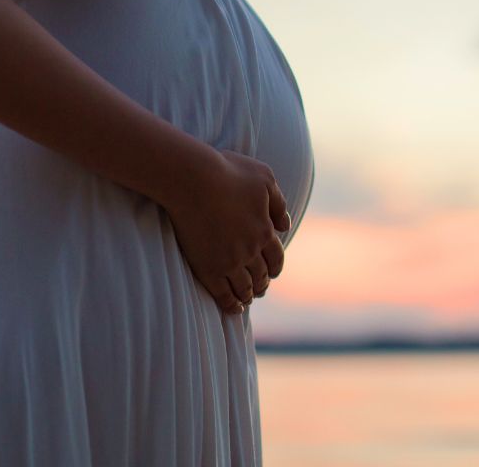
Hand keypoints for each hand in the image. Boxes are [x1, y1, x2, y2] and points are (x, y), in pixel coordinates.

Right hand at [162, 149, 290, 314]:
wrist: (192, 179)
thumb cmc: (227, 171)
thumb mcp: (263, 178)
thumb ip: (278, 203)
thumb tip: (285, 225)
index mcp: (265, 230)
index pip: (276, 257)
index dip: (275, 267)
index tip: (272, 273)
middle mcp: (251, 250)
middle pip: (261, 275)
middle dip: (262, 283)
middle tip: (259, 288)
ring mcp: (229, 261)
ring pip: (244, 287)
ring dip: (248, 295)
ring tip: (246, 299)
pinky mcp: (208, 267)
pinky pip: (223, 294)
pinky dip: (231, 304)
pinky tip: (234, 308)